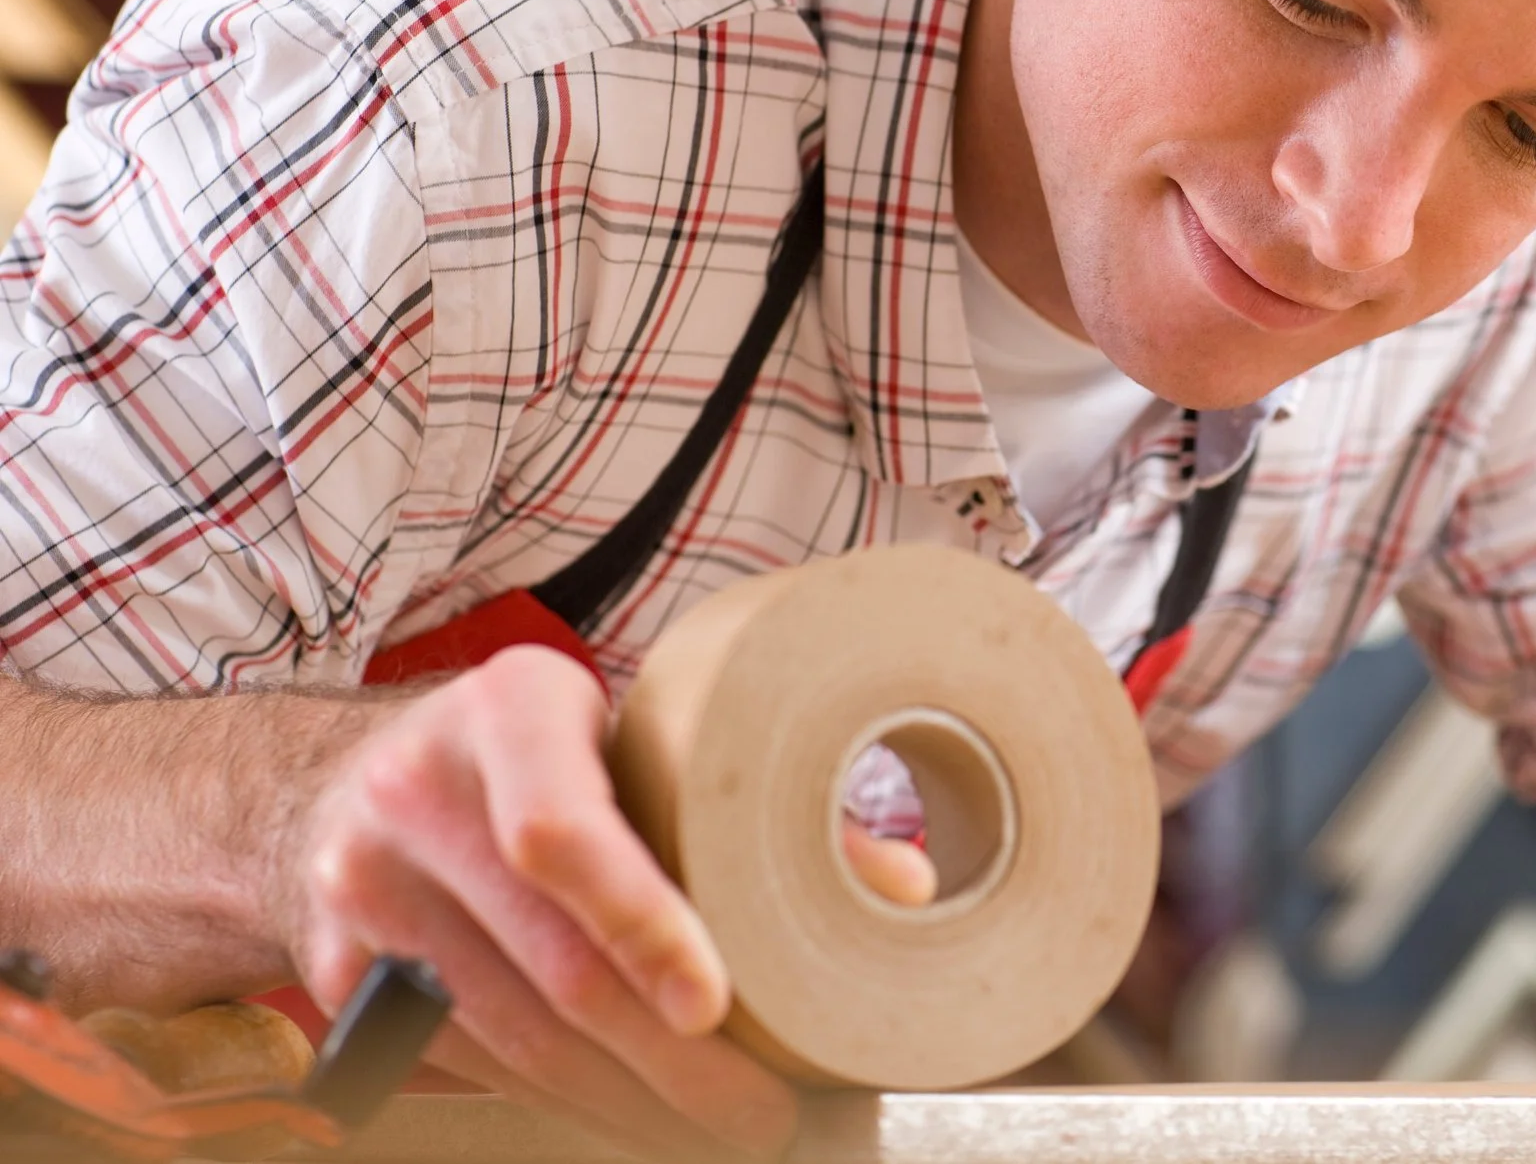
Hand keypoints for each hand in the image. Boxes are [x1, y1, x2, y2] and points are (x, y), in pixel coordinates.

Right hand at [285, 646, 932, 1159]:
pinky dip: (556, 1098)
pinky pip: (470, 1060)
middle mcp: (419, 793)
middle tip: (762, 1112)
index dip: (642, 924)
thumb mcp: (627, 732)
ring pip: (513, 1034)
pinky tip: (627, 1112)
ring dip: (621, 1101)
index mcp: (507, 710)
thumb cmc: (532, 753)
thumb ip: (753, 804)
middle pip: (552, 962)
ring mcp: (365, 890)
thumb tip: (902, 886)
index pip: (562, 831)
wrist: (335, 781)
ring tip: (715, 1128)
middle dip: (671, 1061)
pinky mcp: (340, 973)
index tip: (716, 1005)